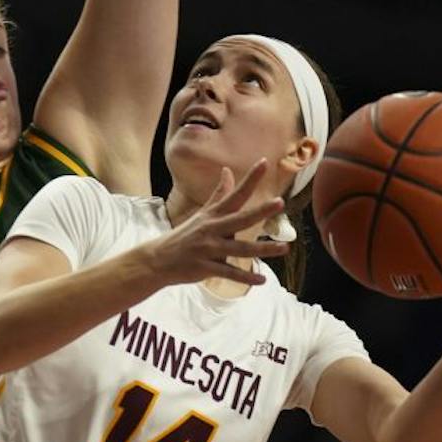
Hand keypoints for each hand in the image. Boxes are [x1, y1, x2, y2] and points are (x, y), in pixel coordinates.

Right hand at [140, 160, 287, 286]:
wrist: (158, 260)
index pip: (235, 194)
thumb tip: (227, 170)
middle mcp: (212, 230)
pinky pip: (229, 274)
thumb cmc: (184, 235)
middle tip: (279, 203)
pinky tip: (261, 280)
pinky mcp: (205, 268)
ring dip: (262, 249)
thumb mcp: (202, 214)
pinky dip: (245, 278)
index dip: (250, 179)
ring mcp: (209, 249)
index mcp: (213, 215)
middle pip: (240, 219)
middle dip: (260, 211)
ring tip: (284, 248)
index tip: (264, 162)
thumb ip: (219, 194)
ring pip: (240, 250)